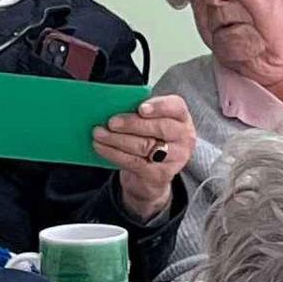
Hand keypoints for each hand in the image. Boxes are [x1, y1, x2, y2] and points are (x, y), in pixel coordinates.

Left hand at [94, 94, 199, 217]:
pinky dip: (114, 153)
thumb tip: (114, 105)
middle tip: (111, 122)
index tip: (141, 107)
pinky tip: (100, 147)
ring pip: (145, 146)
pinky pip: (134, 162)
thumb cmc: (150, 140)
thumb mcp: (151, 123)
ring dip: (118, 139)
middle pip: (161, 128)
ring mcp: (174, 158)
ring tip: (99, 133)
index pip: (176, 107)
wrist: (152, 176)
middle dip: (133, 124)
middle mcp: (183, 138)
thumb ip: (140, 113)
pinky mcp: (159, 175)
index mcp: (181, 118)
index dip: (159, 107)